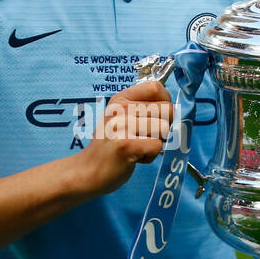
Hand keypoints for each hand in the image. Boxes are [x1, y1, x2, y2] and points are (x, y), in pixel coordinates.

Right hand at [75, 78, 173, 195]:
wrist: (88, 171)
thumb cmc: (110, 145)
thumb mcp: (120, 118)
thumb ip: (142, 108)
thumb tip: (171, 105)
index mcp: (120, 99)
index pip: (156, 87)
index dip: (165, 102)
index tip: (157, 116)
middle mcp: (121, 108)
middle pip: (167, 109)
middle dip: (163, 127)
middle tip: (145, 137)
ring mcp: (122, 126)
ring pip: (164, 129)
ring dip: (156, 143)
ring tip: (137, 147)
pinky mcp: (126, 145)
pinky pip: (157, 146)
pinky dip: (150, 157)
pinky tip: (134, 158)